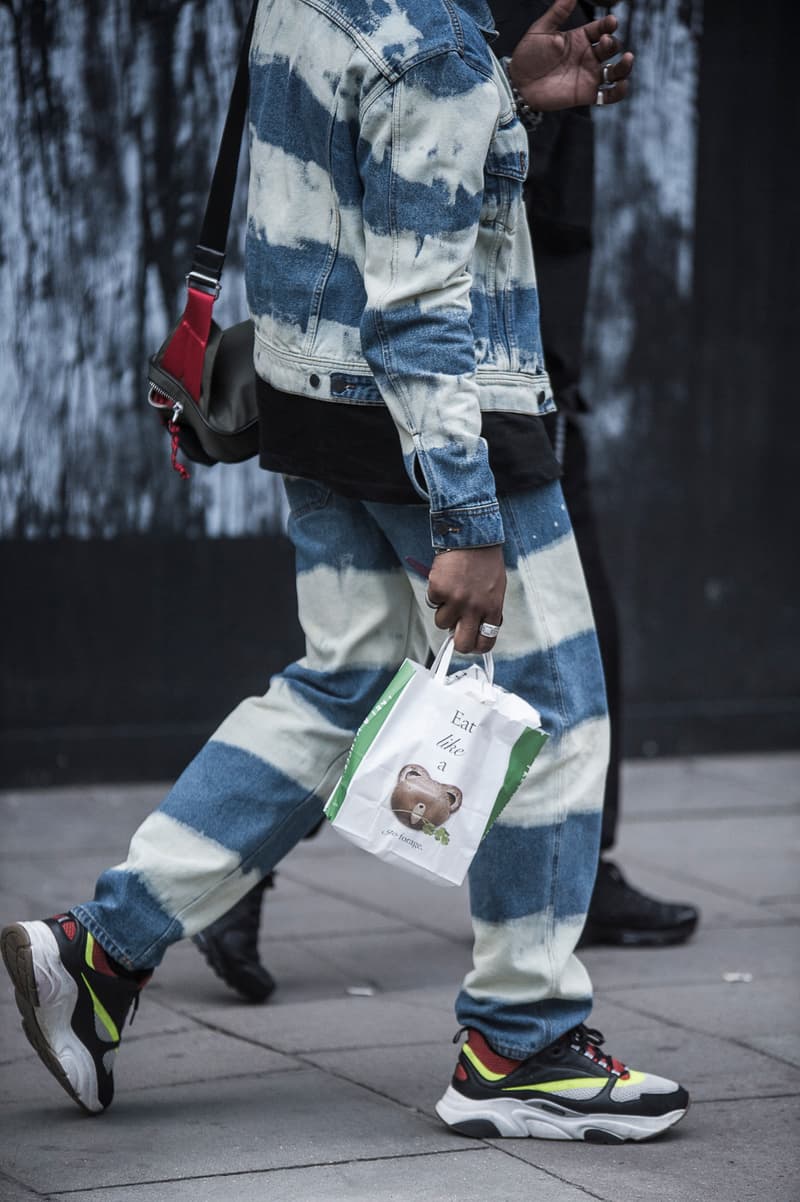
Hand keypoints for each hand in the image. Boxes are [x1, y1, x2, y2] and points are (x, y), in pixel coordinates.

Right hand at [426, 546, 505, 654]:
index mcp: (492, 608)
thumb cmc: (486, 561)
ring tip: (451, 593)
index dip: (476, 646)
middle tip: (454, 630)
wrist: (472, 537)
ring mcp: (456, 600)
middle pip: (462, 643)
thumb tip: (475, 627)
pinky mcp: (439, 590)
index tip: (471, 643)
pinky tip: (445, 580)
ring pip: (442, 622)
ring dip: (444, 611)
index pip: (485, 642)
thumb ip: (487, 610)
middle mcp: (474, 608)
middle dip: (456, 642)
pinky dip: (435, 593)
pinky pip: (432, 602)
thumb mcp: (496, 589)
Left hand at [509, 0, 633, 111]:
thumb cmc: (528, 55)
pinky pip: (609, 95)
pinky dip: (619, 91)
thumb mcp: (542, 29)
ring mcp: (589, 75)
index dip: (609, 25)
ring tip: (628, 58)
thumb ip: (558, 12)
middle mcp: (588, 56)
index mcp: (580, 38)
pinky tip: (622, 84)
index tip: (610, 23)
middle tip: (604, 42)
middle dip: (613, 43)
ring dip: (625, 65)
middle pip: (611, 47)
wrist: (518, 84)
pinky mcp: (586, 94)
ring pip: (616, 70)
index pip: (602, 28)